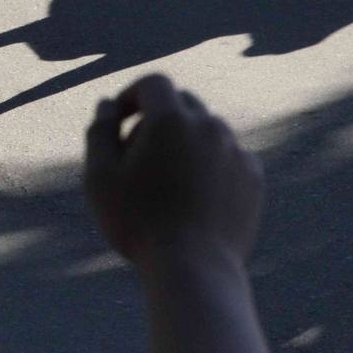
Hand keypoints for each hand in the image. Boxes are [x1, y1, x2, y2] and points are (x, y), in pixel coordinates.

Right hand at [85, 75, 263, 268]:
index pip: (153, 83)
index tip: (121, 120)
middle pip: (182, 104)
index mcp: (171, 118)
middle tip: (140, 155)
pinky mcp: (253, 176)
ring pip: (208, 130)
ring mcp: (236, 150)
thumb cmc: (137, 222)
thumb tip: (107, 105)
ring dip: (187, 142)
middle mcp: (209, 125)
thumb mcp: (100, 177)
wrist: (194, 268)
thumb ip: (100, 132)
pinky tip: (196, 195)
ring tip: (169, 180)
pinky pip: (229, 156)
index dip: (133, 95)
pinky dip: (212, 164)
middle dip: (159, 118)